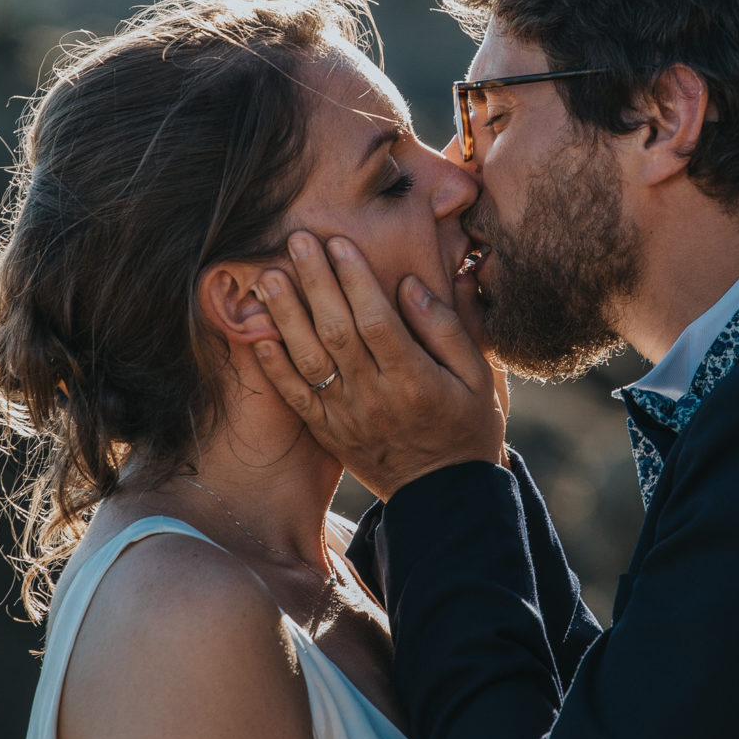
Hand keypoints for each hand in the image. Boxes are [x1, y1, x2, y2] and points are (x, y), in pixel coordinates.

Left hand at [251, 232, 505, 498]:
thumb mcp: (480, 378)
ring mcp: (347, 417)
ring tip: (268, 276)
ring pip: (309, 359)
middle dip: (315, 282)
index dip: (356, 280)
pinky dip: (274, 366)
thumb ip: (449, 328)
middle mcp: (376, 397)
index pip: (378, 321)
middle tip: (296, 240)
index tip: (339, 243)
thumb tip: (412, 284)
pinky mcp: (329, 432)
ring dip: (286, 316)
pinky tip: (258, 332)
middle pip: (337, 331)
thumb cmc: (468, 426)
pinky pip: (295, 397)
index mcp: (416, 381)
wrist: (446, 498)